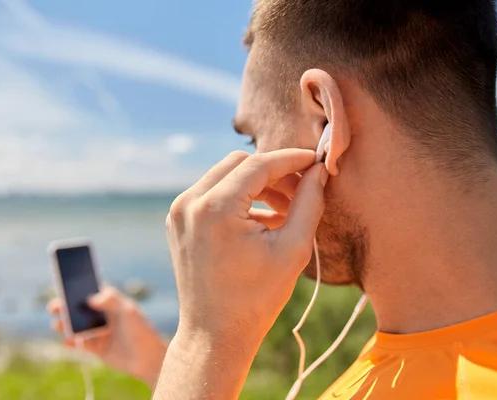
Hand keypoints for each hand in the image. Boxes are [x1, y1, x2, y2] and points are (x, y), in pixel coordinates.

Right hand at [48, 287, 167, 387]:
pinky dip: (71, 342)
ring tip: (58, 325)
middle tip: (54, 307)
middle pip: (80, 308)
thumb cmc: (141, 331)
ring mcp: (99, 331)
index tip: (64, 285)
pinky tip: (67, 341)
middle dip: (66, 307)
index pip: (92, 291)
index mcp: (112, 303)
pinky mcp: (97, 348)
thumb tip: (89, 297)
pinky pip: (80, 343)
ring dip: (65, 324)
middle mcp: (104, 315)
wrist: (148, 359)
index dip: (78, 288)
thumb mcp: (128, 311)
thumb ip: (111, 300)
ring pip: (77, 325)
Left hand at [154, 149, 326, 398]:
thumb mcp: (292, 249)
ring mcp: (179, 212)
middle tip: (301, 188)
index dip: (291, 159)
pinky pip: (212, 194)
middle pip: (239, 164)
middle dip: (273, 172)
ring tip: (286, 209)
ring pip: (224, 176)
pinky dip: (238, 198)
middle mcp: (190, 203)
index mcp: (215, 208)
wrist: (214, 334)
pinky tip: (264, 220)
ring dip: (256, 185)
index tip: (315, 160)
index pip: (259, 164)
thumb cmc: (257, 298)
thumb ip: (308, 202)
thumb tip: (319, 171)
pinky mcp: (178, 222)